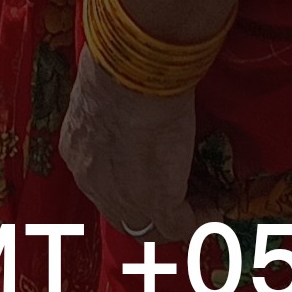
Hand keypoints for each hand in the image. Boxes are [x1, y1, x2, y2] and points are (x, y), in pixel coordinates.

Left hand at [57, 58, 199, 242]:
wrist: (132, 74)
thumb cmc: (118, 66)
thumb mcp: (105, 91)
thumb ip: (113, 105)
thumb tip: (130, 95)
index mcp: (78, 150)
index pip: (102, 180)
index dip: (129, 182)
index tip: (153, 172)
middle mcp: (93, 181)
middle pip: (121, 212)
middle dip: (150, 209)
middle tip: (179, 196)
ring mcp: (123, 197)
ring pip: (147, 226)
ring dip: (174, 218)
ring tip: (200, 204)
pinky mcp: (156, 201)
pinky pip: (179, 224)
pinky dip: (198, 221)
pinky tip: (213, 211)